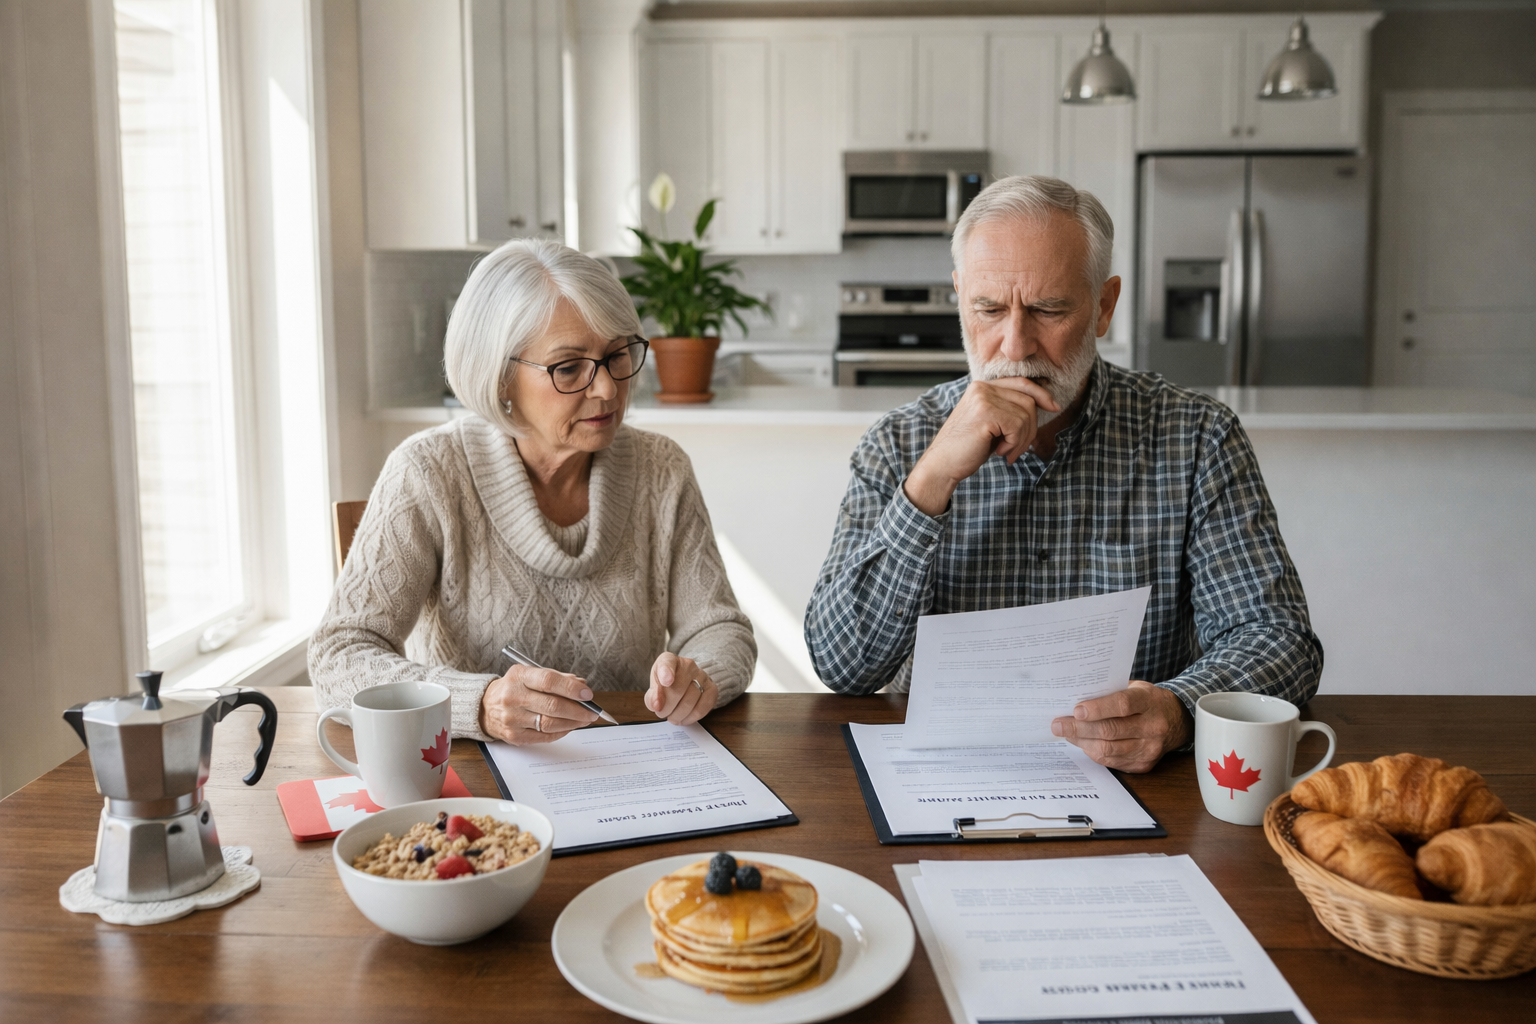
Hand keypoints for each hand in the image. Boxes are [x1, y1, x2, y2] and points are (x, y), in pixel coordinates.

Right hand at [479, 664, 598, 744]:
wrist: (485, 707)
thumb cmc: (515, 688)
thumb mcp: (530, 675)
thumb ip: (557, 679)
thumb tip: (581, 686)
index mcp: (519, 676)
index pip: (548, 681)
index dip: (571, 688)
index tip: (587, 694)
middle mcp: (513, 697)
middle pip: (552, 706)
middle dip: (578, 710)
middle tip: (592, 712)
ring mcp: (512, 718)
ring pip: (550, 724)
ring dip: (573, 723)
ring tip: (584, 720)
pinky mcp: (514, 736)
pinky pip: (544, 736)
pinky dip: (561, 732)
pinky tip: (569, 727)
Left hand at [646, 653, 716, 724]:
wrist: (686, 682)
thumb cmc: (666, 686)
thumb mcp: (654, 687)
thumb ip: (652, 696)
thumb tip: (656, 705)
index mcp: (669, 660)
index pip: (667, 663)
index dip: (666, 673)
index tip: (666, 682)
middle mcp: (688, 665)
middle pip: (677, 689)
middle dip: (667, 707)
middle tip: (662, 713)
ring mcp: (702, 676)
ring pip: (690, 701)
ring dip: (677, 715)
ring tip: (672, 717)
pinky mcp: (712, 689)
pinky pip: (702, 708)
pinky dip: (690, 718)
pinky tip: (683, 718)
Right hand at [903, 377, 1060, 515]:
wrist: (941, 466)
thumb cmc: (966, 449)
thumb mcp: (990, 424)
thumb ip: (1009, 410)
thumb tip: (1044, 404)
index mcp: (982, 387)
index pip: (1021, 383)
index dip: (1041, 394)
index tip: (1054, 408)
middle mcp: (982, 388)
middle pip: (1028, 400)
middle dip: (1030, 428)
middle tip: (1016, 449)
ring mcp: (983, 398)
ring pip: (1026, 415)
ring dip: (1022, 440)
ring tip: (1007, 453)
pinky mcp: (986, 413)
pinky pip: (1017, 426)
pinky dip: (1014, 444)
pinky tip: (1000, 452)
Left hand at [1050, 681, 1192, 773]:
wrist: (1177, 721)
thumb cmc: (1147, 700)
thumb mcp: (1135, 687)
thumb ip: (1110, 691)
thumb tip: (1074, 696)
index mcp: (1149, 701)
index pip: (1122, 705)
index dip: (1098, 708)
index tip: (1076, 710)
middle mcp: (1153, 726)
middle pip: (1111, 730)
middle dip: (1079, 728)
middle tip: (1058, 724)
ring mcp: (1149, 748)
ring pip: (1108, 749)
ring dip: (1082, 742)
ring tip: (1065, 733)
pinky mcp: (1144, 765)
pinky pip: (1112, 761)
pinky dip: (1093, 752)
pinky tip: (1082, 743)